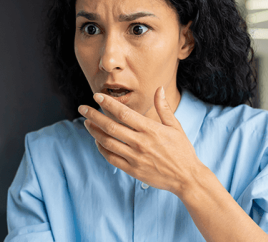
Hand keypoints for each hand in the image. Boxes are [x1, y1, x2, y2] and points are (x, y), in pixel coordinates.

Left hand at [78, 87, 205, 194]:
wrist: (186, 178)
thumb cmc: (181, 150)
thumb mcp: (175, 127)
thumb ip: (163, 108)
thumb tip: (159, 89)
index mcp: (151, 129)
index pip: (124, 113)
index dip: (108, 104)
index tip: (96, 96)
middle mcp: (140, 143)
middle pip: (110, 127)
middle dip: (93, 116)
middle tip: (82, 108)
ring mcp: (135, 157)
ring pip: (107, 142)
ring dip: (94, 132)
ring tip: (87, 123)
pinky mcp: (132, 170)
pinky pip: (111, 158)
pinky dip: (101, 148)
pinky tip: (97, 141)